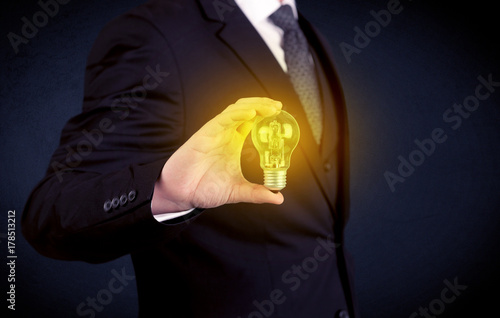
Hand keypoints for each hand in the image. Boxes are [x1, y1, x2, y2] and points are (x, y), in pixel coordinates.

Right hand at [152, 97, 283, 214]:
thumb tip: (278, 197)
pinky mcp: (205, 134)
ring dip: (254, 105)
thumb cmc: (204, 189)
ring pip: (236, 110)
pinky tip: (251, 114)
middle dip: (263, 104)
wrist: (182, 194)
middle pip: (246, 109)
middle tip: (278, 107)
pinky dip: (238, 114)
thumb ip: (257, 193)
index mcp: (233, 142)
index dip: (266, 114)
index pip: (252, 120)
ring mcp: (215, 132)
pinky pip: (223, 119)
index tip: (281, 114)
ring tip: (270, 108)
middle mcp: (225, 133)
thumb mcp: (237, 191)